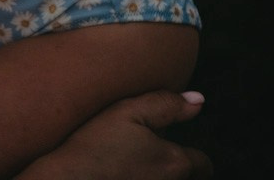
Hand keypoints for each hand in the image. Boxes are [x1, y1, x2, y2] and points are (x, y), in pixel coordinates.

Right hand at [17, 91, 211, 179]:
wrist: (68, 179)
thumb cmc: (97, 144)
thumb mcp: (129, 111)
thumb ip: (166, 104)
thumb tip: (199, 101)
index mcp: (175, 162)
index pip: (204, 164)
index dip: (196, 154)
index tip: (180, 147)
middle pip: (186, 176)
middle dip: (175, 164)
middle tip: (152, 151)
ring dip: (156, 172)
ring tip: (134, 160)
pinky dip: (141, 177)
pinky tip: (122, 171)